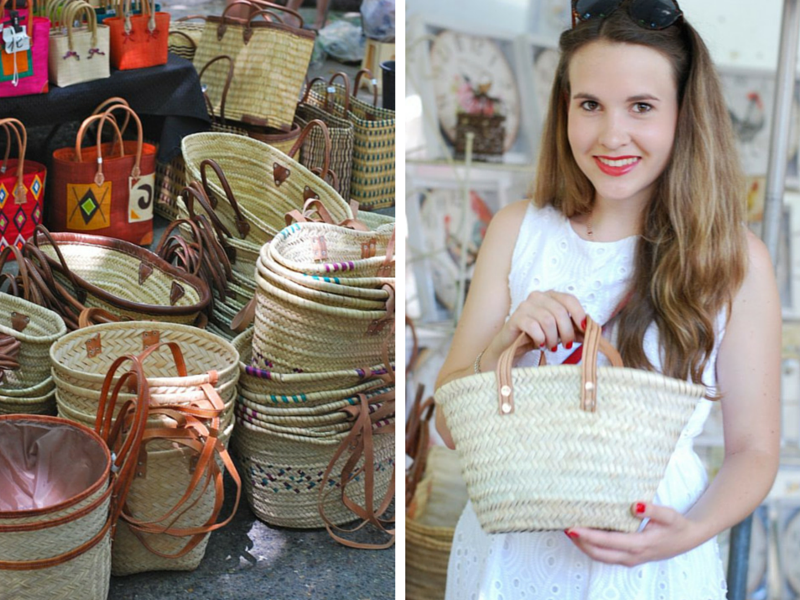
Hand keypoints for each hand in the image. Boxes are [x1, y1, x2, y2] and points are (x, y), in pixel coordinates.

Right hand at [481, 290, 585, 371]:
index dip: (579, 314)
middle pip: (560, 312)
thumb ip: (575, 331)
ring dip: (553, 338)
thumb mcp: (559, 333)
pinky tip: (540, 344)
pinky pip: (533, 327)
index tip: (583, 329)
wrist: (510, 346)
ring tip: (552, 346)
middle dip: (566, 331)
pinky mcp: (515, 318)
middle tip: (566, 345)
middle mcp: (537, 296)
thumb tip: (594, 333)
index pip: (569, 299)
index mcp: (550, 296)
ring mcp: (525, 306)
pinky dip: (540, 338)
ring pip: (548, 320)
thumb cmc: (536, 337)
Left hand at [564, 502, 698, 566]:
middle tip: (563, 527)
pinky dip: (592, 547)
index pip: (607, 541)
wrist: (688, 539)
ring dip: (584, 546)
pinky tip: (584, 535)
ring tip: (569, 530)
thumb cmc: (677, 525)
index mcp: (639, 544)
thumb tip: (635, 505)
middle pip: (598, 553)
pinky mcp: (629, 557)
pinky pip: (606, 555)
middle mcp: (632, 555)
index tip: (572, 527)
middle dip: (580, 542)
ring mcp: (629, 558)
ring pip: (600, 556)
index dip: (588, 535)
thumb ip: (653, 511)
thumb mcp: (669, 515)